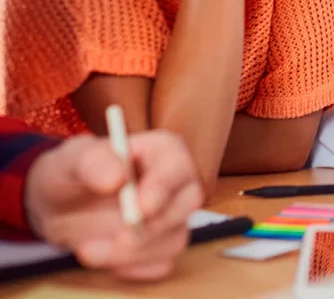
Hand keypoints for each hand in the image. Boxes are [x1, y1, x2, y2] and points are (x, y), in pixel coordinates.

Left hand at [25, 131, 203, 280]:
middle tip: (119, 238)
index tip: (141, 207)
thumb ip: (92, 163)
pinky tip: (102, 255)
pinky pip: (160, 264)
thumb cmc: (71, 174)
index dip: (164, 186)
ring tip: (87, 250)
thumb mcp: (71, 161)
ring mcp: (171, 217)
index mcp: (162, 152)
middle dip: (154, 226)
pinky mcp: (160, 246)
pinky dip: (131, 267)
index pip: (177, 164)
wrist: (59, 207)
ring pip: (174, 239)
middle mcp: (175, 184)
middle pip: (187, 204)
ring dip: (133, 253)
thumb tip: (117, 178)